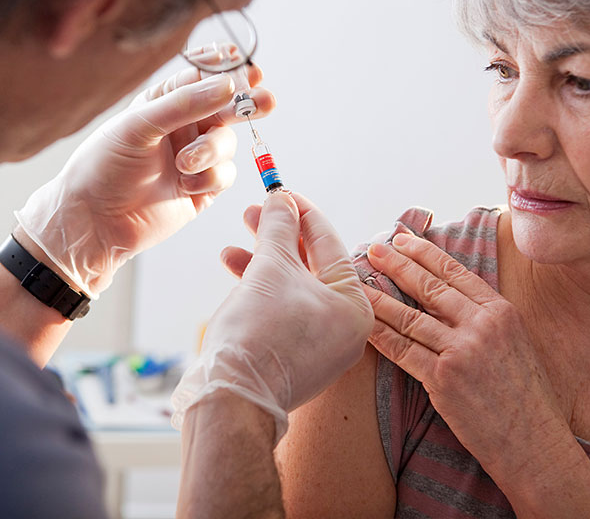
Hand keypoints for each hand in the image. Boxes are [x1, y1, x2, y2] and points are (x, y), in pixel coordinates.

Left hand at [15, 65, 274, 296]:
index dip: (227, 70)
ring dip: (211, 151)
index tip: (248, 65)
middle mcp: (182, 126)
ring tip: (184, 165)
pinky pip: (226, 175)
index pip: (202, 76)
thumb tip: (230, 85)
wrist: (95, 222)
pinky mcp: (203, 188)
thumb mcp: (139, 125)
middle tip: (266, 100)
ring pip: (227, 142)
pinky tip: (185, 187)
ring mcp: (195, 157)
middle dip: (247, 103)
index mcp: (163, 102)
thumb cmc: (105, 166)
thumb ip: (185, 103)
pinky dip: (210, 179)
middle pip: (226, 107)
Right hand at [171, 192, 373, 444]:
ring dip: (263, 263)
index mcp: (356, 306)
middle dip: (278, 237)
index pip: (330, 245)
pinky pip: (285, 313)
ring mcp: (322, 348)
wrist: (233, 397)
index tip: (280, 192)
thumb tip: (281, 199)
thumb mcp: (271, 266)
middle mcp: (347, 329)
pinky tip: (234, 274)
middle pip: (310, 267)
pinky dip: (263, 292)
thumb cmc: (261, 329)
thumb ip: (279, 227)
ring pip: (293, 290)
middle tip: (252, 213)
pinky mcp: (297, 360)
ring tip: (232, 246)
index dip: (302, 212)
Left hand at [364, 233, 572, 487]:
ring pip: (410, 317)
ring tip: (358, 284)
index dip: (425, 253)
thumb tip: (451, 300)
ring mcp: (461, 351)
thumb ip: (486, 319)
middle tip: (374, 249)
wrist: (534, 442)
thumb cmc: (526, 397)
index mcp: (502, 311)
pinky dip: (379, 335)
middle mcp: (482, 325)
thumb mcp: (517, 343)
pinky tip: (363, 324)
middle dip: (397, 265)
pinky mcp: (443, 379)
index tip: (403, 239)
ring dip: (379, 299)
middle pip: (429, 288)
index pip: (455, 272)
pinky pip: (402, 350)